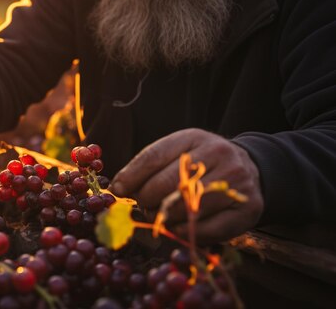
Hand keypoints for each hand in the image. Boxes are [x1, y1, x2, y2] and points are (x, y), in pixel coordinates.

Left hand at [109, 128, 263, 243]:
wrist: (251, 168)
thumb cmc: (201, 164)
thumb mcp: (179, 153)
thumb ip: (151, 166)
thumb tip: (119, 188)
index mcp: (194, 138)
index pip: (155, 156)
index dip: (132, 175)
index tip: (117, 189)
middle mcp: (218, 155)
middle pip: (170, 182)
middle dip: (147, 198)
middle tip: (141, 206)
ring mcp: (236, 181)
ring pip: (188, 205)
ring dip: (165, 216)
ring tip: (157, 216)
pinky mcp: (248, 208)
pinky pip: (211, 228)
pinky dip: (187, 231)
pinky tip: (176, 228)